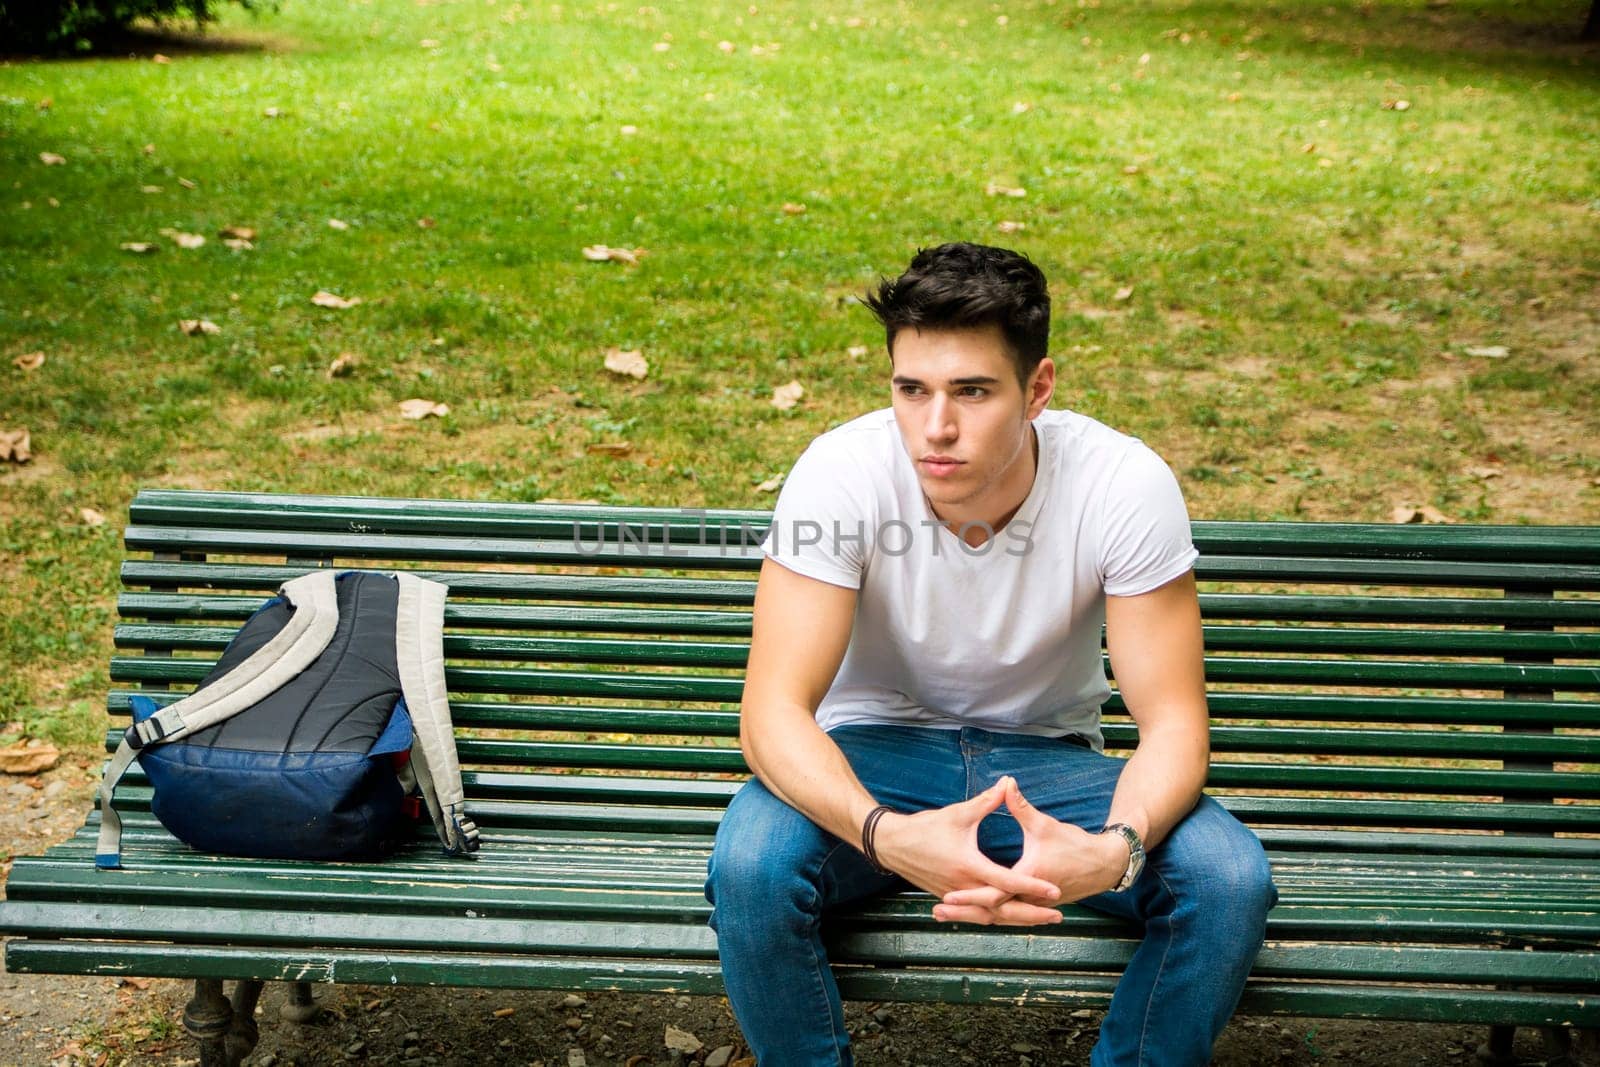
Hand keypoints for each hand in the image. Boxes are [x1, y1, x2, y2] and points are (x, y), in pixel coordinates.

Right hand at [872, 777, 1061, 921]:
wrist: (892, 844)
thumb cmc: (925, 828)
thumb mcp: (959, 813)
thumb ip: (987, 801)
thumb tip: (1007, 783)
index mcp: (969, 866)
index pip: (1008, 881)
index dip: (1033, 886)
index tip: (1055, 891)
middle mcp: (964, 887)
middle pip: (1004, 909)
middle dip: (1033, 915)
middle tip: (1058, 916)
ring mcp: (956, 896)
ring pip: (992, 916)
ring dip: (1017, 919)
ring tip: (1041, 919)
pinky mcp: (950, 898)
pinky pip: (978, 914)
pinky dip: (997, 917)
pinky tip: (1010, 918)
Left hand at [933, 778, 1127, 925]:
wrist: (1103, 866)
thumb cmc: (1075, 845)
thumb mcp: (1044, 825)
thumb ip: (1021, 806)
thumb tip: (1007, 781)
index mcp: (1027, 879)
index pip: (993, 893)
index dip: (969, 894)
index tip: (947, 893)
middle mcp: (1028, 897)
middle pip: (989, 911)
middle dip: (962, 912)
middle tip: (935, 910)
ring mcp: (1031, 905)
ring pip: (996, 916)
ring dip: (971, 916)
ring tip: (943, 914)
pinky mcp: (1034, 906)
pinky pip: (1006, 914)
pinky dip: (987, 915)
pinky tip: (970, 913)